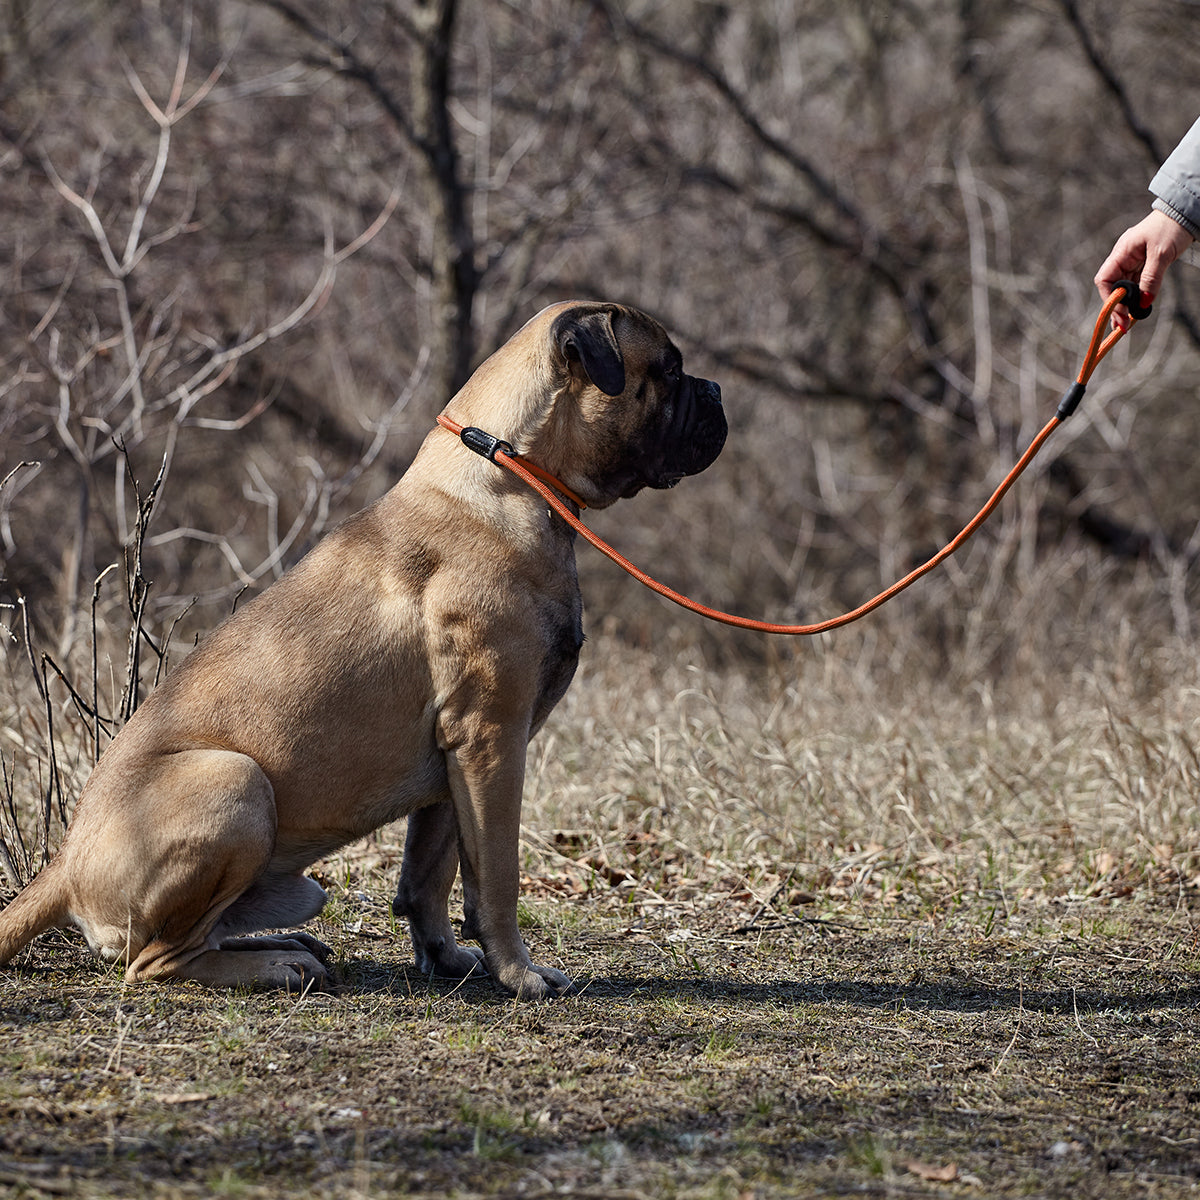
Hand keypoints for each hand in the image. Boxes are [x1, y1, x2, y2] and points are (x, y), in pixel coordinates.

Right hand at [1094, 209, 1194, 330]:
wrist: (1185, 213)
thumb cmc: (1171, 227)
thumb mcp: (1161, 254)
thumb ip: (1151, 279)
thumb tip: (1144, 303)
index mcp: (1121, 252)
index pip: (1104, 279)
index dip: (1108, 298)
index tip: (1120, 313)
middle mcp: (1123, 258)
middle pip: (1112, 286)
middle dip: (1117, 306)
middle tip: (1123, 325)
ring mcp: (1133, 261)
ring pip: (1124, 287)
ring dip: (1127, 304)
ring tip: (1130, 321)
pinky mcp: (1144, 263)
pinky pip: (1136, 283)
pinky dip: (1137, 296)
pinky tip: (1140, 306)